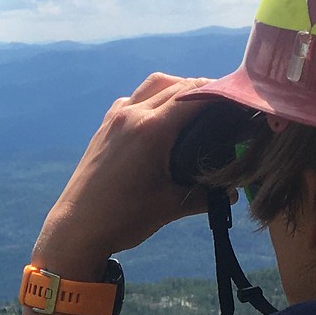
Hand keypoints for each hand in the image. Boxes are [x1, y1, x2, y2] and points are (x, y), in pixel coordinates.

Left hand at [31, 73, 217, 276]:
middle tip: (224, 105)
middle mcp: (132, 115)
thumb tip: (233, 192)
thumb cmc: (122, 219)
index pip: (195, 96)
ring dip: (177, 87)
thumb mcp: (169, 206)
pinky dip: (153, 99)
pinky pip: (133, 99)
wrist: (76, 230)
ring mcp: (115, 118)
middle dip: (204, 90)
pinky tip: (162, 119)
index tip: (239, 100)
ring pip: (153, 85)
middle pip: (177, 85)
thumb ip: (205, 196)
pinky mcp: (105, 127)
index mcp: (151, 131)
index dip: (221, 94)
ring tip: (195, 106)